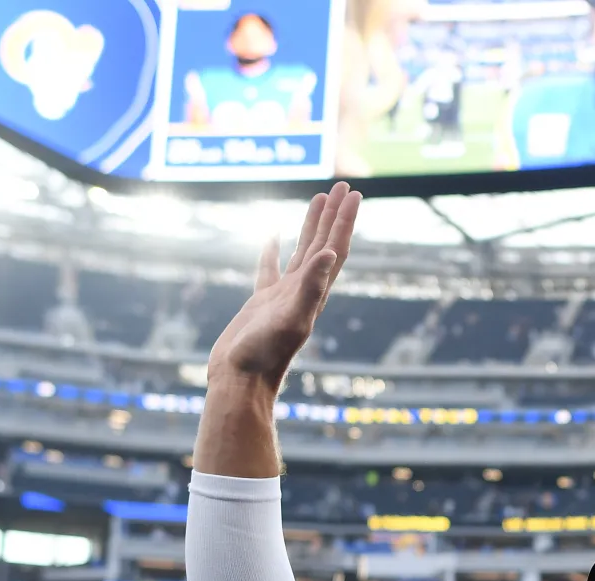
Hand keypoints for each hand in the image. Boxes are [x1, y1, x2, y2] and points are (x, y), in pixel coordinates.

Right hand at [207, 182, 362, 391]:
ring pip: (302, 251)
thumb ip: (310, 287)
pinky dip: (272, 249)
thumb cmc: (264, 355)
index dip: (345, 221)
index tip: (353, 193)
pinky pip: (270, 267)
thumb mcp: (291, 319)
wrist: (241, 380)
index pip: (336, 248)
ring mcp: (283, 295)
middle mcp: (304, 291)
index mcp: (315, 292)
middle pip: (325, 244)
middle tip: (342, 186)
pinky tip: (272, 235)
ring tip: (319, 198)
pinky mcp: (262, 301)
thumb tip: (331, 254)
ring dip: (312, 225)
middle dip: (335, 215)